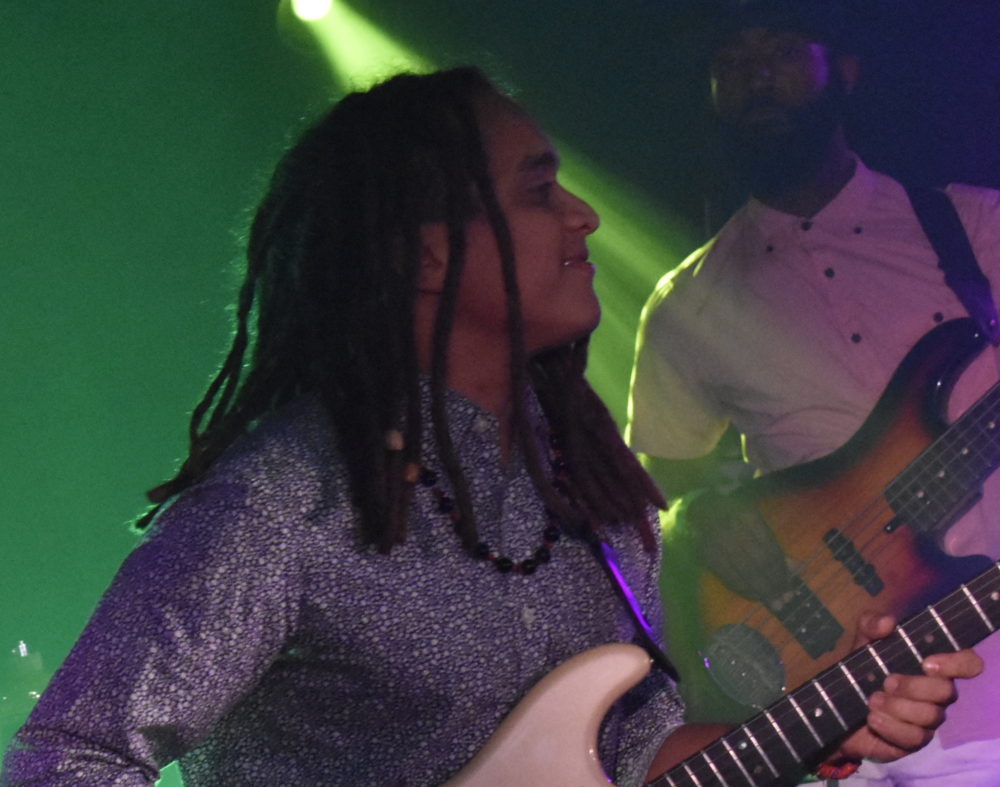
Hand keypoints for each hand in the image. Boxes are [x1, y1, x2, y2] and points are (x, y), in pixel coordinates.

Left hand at [834, 613, 982, 763]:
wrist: (839, 704)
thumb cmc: (862, 668)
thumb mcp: (862, 641)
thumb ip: (872, 625)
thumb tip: (888, 622)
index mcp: (932, 666)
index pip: (967, 663)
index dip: (958, 663)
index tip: (928, 663)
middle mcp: (936, 692)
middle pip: (947, 691)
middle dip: (914, 686)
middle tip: (887, 682)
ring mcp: (927, 718)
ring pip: (931, 715)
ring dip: (898, 706)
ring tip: (873, 699)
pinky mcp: (914, 740)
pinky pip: (914, 737)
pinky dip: (891, 727)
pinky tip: (873, 718)